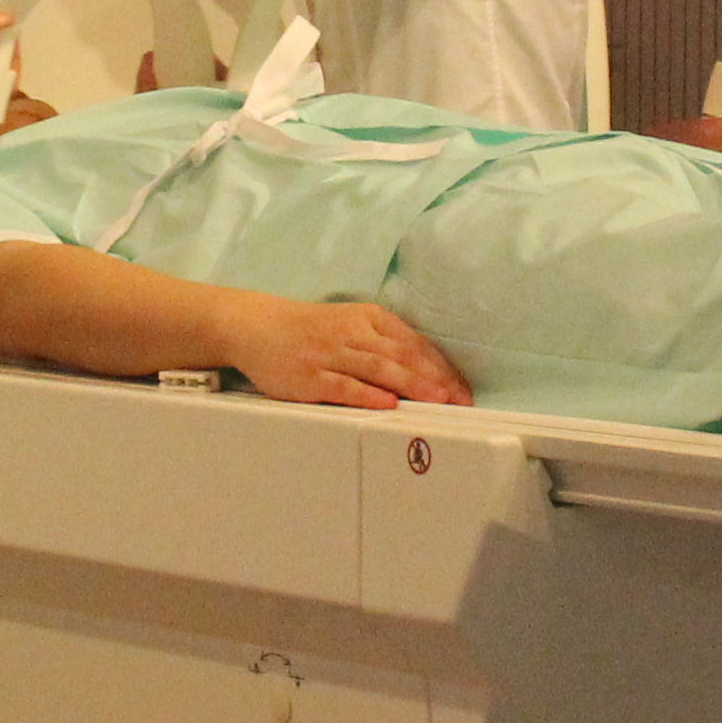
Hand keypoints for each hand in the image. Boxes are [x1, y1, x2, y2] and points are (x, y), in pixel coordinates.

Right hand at [215, 297, 469, 410]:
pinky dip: (367, 394)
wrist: (258, 326)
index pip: (415, 343)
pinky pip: (344, 386)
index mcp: (369, 318)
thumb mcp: (352, 325)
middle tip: (459, 401)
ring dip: (411, 385)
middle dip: (435, 380)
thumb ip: (385, 344)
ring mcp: (331, 354)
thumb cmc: (311, 330)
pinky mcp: (310, 376)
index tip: (463, 390)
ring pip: (379, 368)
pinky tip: (387, 404)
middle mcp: (353, 333)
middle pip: (402, 356)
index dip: (442, 368)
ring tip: (436, 401)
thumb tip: (429, 372)